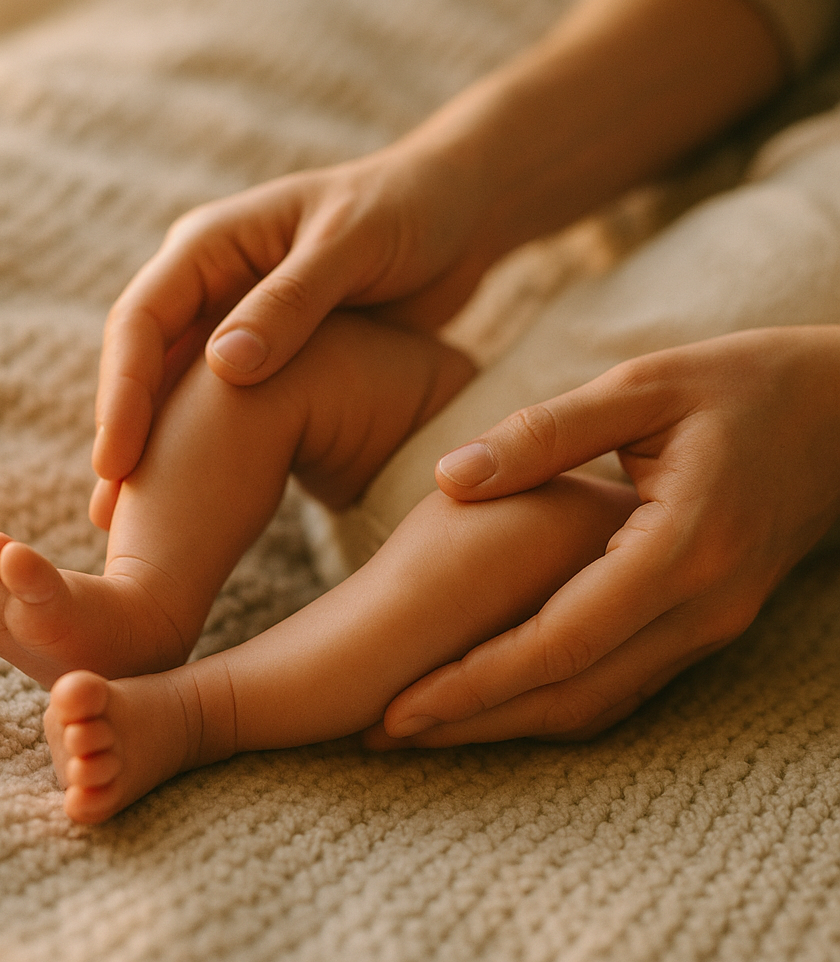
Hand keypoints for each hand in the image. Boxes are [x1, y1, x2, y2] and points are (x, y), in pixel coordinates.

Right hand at [90, 143, 501, 502]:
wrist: (456, 213)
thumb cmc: (409, 212)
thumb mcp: (353, 245)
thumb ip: (292, 301)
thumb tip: (224, 367)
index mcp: (213, 242)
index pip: (141, 318)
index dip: (123, 391)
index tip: (117, 461)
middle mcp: (211, 282)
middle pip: (144, 362)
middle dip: (125, 432)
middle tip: (113, 511)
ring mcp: (236, 318)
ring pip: (175, 390)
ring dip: (156, 449)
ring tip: (133, 521)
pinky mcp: (269, 352)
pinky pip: (222, 403)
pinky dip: (204, 447)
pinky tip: (199, 501)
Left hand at [369, 326, 839, 746]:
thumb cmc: (737, 386)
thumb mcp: (639, 388)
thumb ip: (543, 433)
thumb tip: (449, 476)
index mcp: (681, 546)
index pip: (562, 639)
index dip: (476, 680)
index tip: (399, 705)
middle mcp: (702, 606)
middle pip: (574, 690)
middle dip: (476, 720)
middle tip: (384, 734)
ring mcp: (712, 624)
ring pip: (600, 701)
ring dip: (510, 722)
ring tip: (424, 729)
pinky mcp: (707, 623)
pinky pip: (626, 684)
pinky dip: (558, 702)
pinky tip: (501, 703)